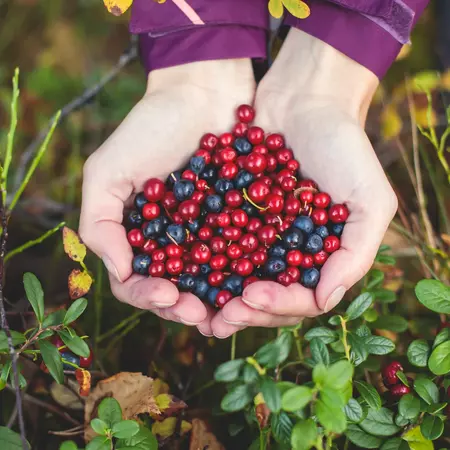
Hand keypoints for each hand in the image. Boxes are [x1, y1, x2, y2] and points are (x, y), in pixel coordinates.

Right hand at [79, 59, 254, 335]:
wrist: (203, 93)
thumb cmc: (150, 127)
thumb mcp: (107, 171)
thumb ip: (99, 223)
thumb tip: (120, 273)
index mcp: (139, 237)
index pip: (137, 282)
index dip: (148, 296)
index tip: (166, 294)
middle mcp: (172, 243)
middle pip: (176, 291)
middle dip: (186, 308)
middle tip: (200, 314)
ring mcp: (207, 235)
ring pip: (211, 283)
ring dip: (217, 303)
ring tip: (228, 313)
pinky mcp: (241, 223)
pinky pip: (243, 257)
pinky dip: (246, 276)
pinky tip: (255, 287)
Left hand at [211, 30, 397, 336]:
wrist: (304, 99)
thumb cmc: (344, 147)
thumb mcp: (370, 199)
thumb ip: (356, 252)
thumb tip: (327, 301)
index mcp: (321, 256)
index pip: (302, 298)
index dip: (279, 306)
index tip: (253, 296)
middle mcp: (289, 252)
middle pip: (266, 296)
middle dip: (244, 309)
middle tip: (221, 314)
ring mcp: (259, 235)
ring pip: (237, 278)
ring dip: (218, 297)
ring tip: (196, 305)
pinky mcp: (232, 214)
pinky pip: (216, 243)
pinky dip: (201, 260)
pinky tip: (182, 269)